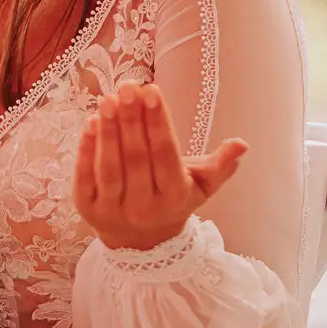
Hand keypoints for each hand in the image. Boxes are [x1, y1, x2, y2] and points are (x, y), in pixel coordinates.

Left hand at [73, 82, 247, 250]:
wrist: (141, 241)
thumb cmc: (173, 200)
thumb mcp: (200, 186)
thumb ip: (220, 166)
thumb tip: (241, 144)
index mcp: (174, 198)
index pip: (166, 156)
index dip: (158, 123)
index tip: (152, 90)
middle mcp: (144, 208)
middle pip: (136, 158)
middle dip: (131, 119)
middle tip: (128, 86)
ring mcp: (113, 210)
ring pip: (110, 167)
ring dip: (108, 131)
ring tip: (108, 99)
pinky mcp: (86, 208)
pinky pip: (85, 175)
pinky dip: (86, 149)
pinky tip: (90, 121)